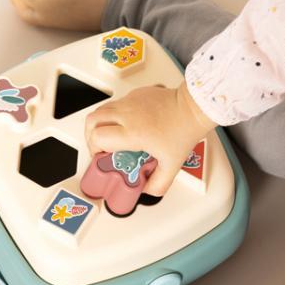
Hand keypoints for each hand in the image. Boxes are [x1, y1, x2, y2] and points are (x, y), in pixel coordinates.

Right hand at [85, 81, 214, 195]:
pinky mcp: (135, 94)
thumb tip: (145, 190)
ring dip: (99, 124)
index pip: (97, 137)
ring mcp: (130, 101)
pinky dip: (114, 115)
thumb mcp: (172, 165)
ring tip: (110, 136)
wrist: (194, 108)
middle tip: (100, 146)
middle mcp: (127, 114)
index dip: (94, 149)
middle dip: (90, 136)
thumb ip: (158, 184)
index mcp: (133, 132)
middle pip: (91, 121)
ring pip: (100, 110)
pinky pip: (115, 104)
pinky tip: (126, 125)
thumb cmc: (184, 130)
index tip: (103, 156)